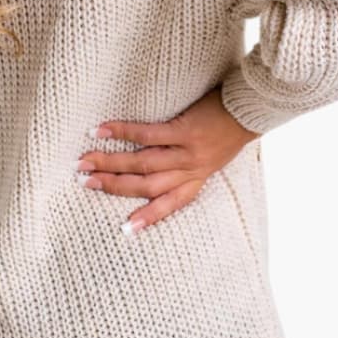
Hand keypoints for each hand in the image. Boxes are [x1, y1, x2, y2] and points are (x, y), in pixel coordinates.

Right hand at [76, 85, 261, 234]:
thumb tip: (160, 163)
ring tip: (85, 162)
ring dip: (110, 164)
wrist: (252, 108)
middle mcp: (191, 170)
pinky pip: (147, 134)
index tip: (125, 229)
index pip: (170, 204)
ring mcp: (187, 152)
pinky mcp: (184, 130)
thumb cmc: (230, 128)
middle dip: (114, 186)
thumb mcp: (213, 155)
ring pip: (142, 163)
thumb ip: (189, 164)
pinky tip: (102, 131)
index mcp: (197, 179)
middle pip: (147, 186)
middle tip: (86, 184)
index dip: (148, 217)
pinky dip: (122, 133)